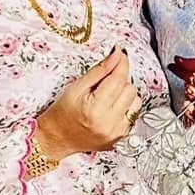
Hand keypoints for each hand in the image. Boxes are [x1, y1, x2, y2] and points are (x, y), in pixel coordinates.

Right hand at [34, 48, 143, 162]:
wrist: (58, 138)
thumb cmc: (63, 115)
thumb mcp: (77, 87)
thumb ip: (100, 71)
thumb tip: (116, 56)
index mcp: (96, 109)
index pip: (119, 79)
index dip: (121, 63)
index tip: (119, 55)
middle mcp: (110, 123)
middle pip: (130, 89)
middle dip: (120, 81)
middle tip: (104, 83)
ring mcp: (117, 133)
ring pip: (136, 102)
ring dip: (125, 95)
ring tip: (108, 97)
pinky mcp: (122, 137)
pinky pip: (133, 115)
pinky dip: (125, 108)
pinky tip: (111, 109)